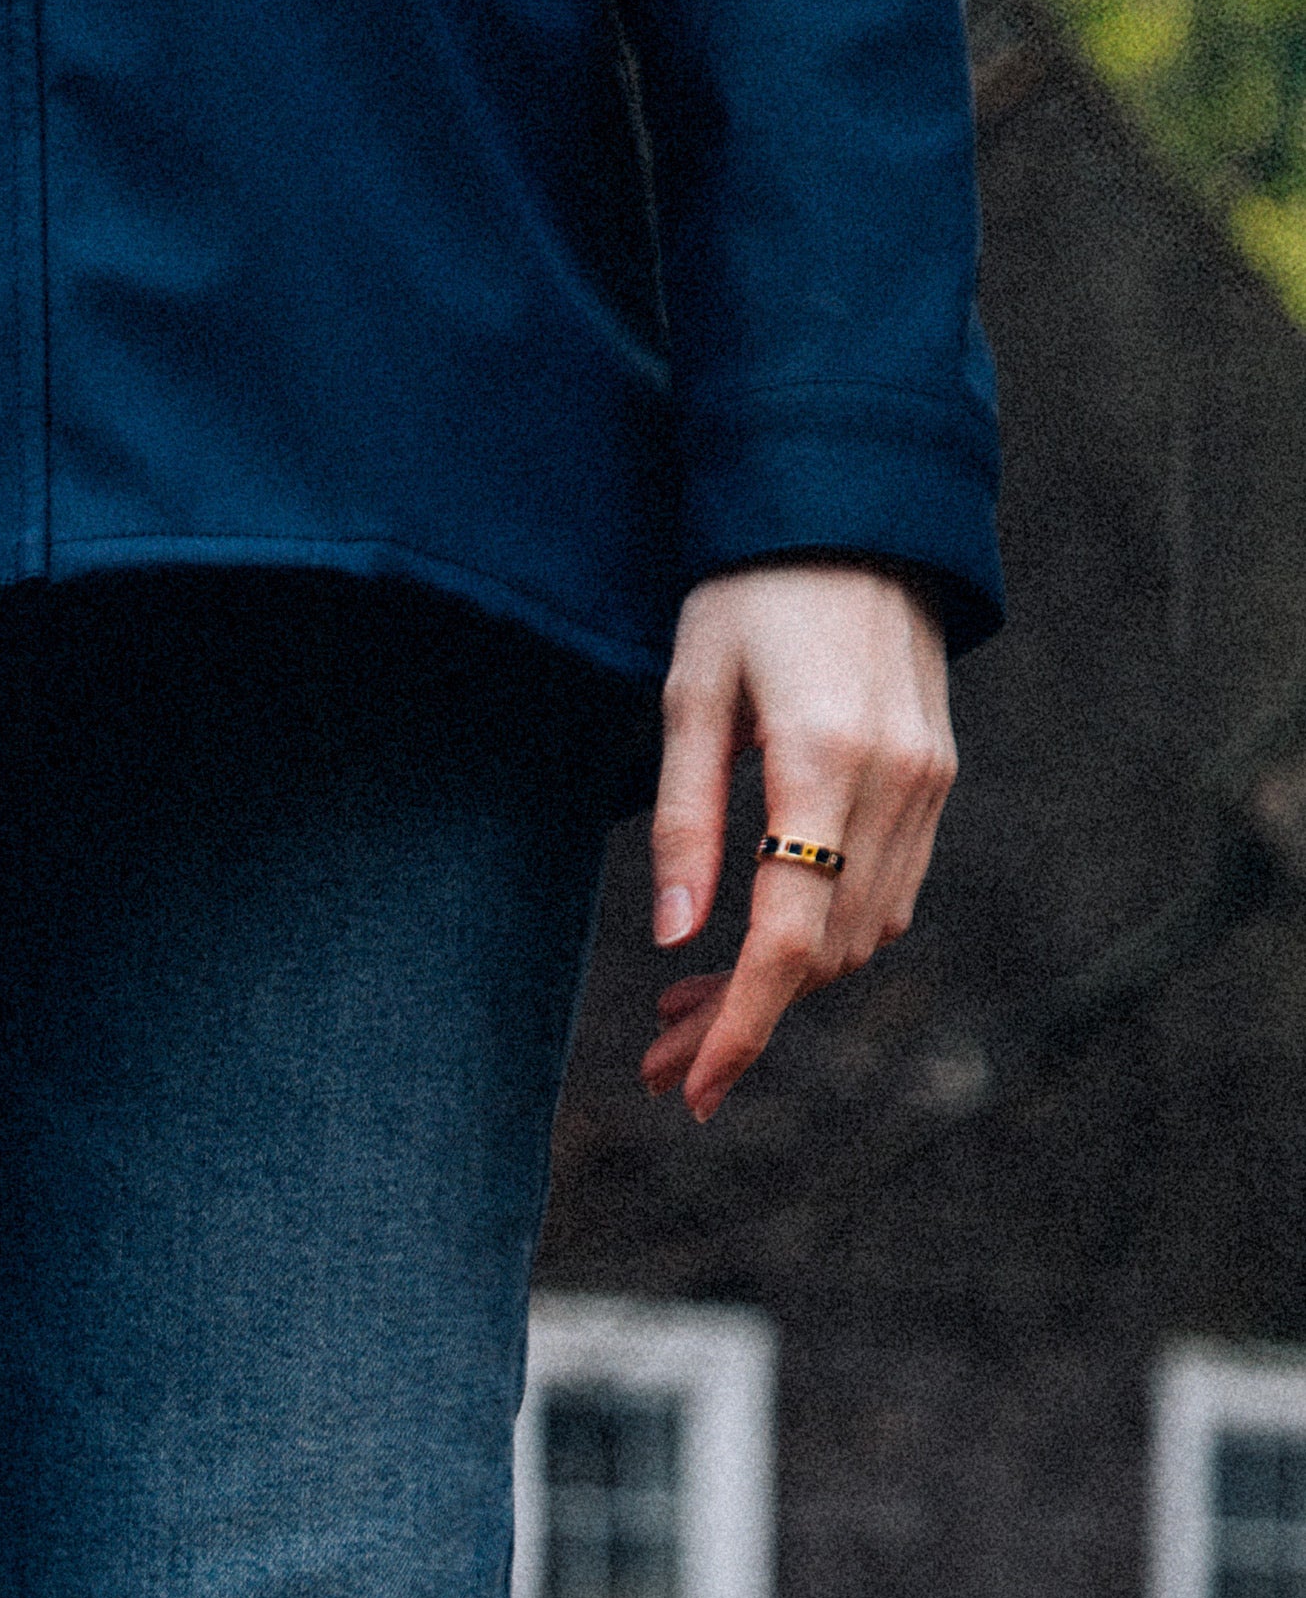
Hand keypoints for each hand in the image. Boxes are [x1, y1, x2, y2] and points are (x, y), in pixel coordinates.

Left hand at [641, 565, 955, 1119]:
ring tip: (689, 1006)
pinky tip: (758, 947)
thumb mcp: (689, 693)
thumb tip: (671, 938)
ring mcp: (926, 783)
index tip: (692, 1086)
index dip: (739, 1026)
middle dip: (743, 1020)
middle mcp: (891, 783)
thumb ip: (683, 821)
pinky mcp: (936, 777)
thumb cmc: (750, 590)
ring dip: (781, 988)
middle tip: (661, 1056)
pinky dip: (824, 939)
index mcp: (820, 761)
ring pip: (861, 936)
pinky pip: (887, 894)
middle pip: (822, 954)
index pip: (786, 938)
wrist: (857, 511)